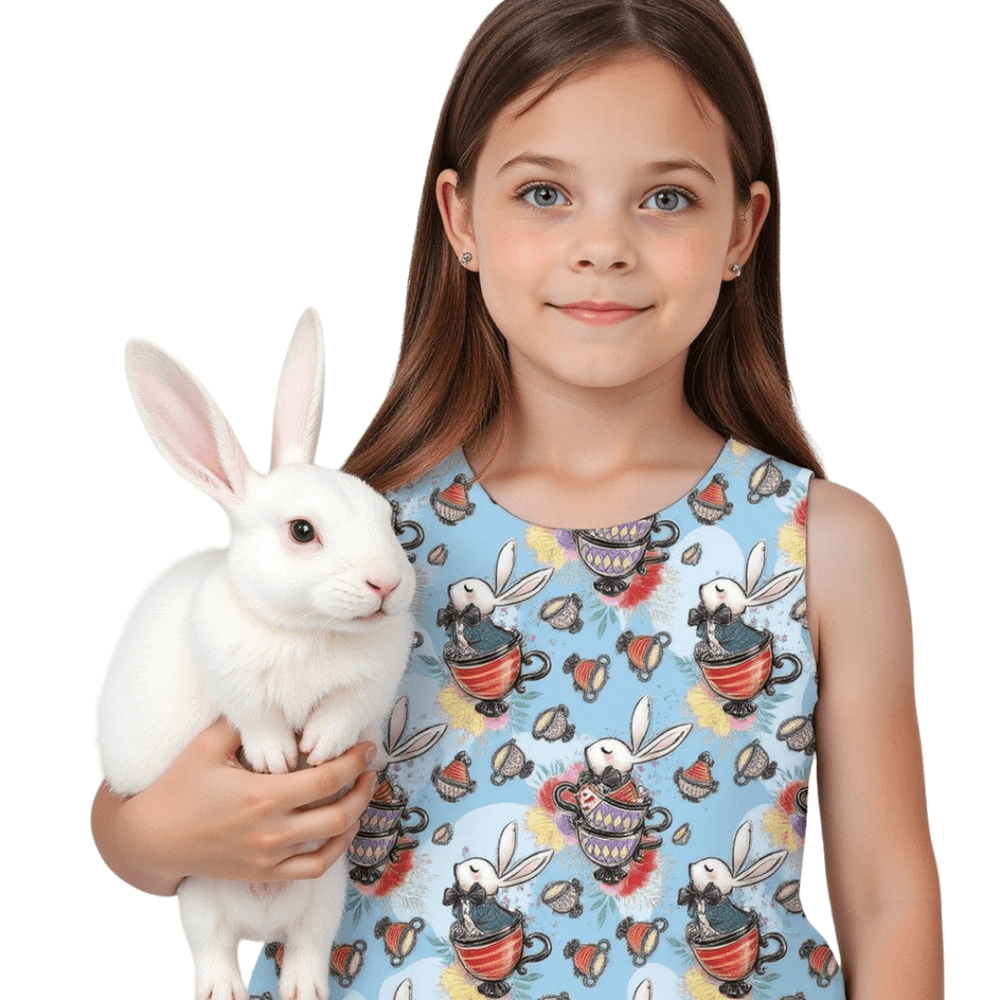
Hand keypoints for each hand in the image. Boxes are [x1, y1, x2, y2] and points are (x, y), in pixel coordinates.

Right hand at [91, 717, 378, 894]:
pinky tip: (340, 829)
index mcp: (261, 796)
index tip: (365, 746)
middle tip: (369, 768)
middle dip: (362, 788)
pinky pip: (313, 868)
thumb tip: (276, 701)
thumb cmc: (178, 787)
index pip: (325, 779)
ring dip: (354, 817)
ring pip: (332, 844)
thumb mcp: (207, 745)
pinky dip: (334, 850)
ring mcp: (268, 856)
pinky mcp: (263, 873)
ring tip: (360, 794)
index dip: (353, 761)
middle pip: (338, 813)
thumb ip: (245, 723)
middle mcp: (270, 831)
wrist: (151, 840)